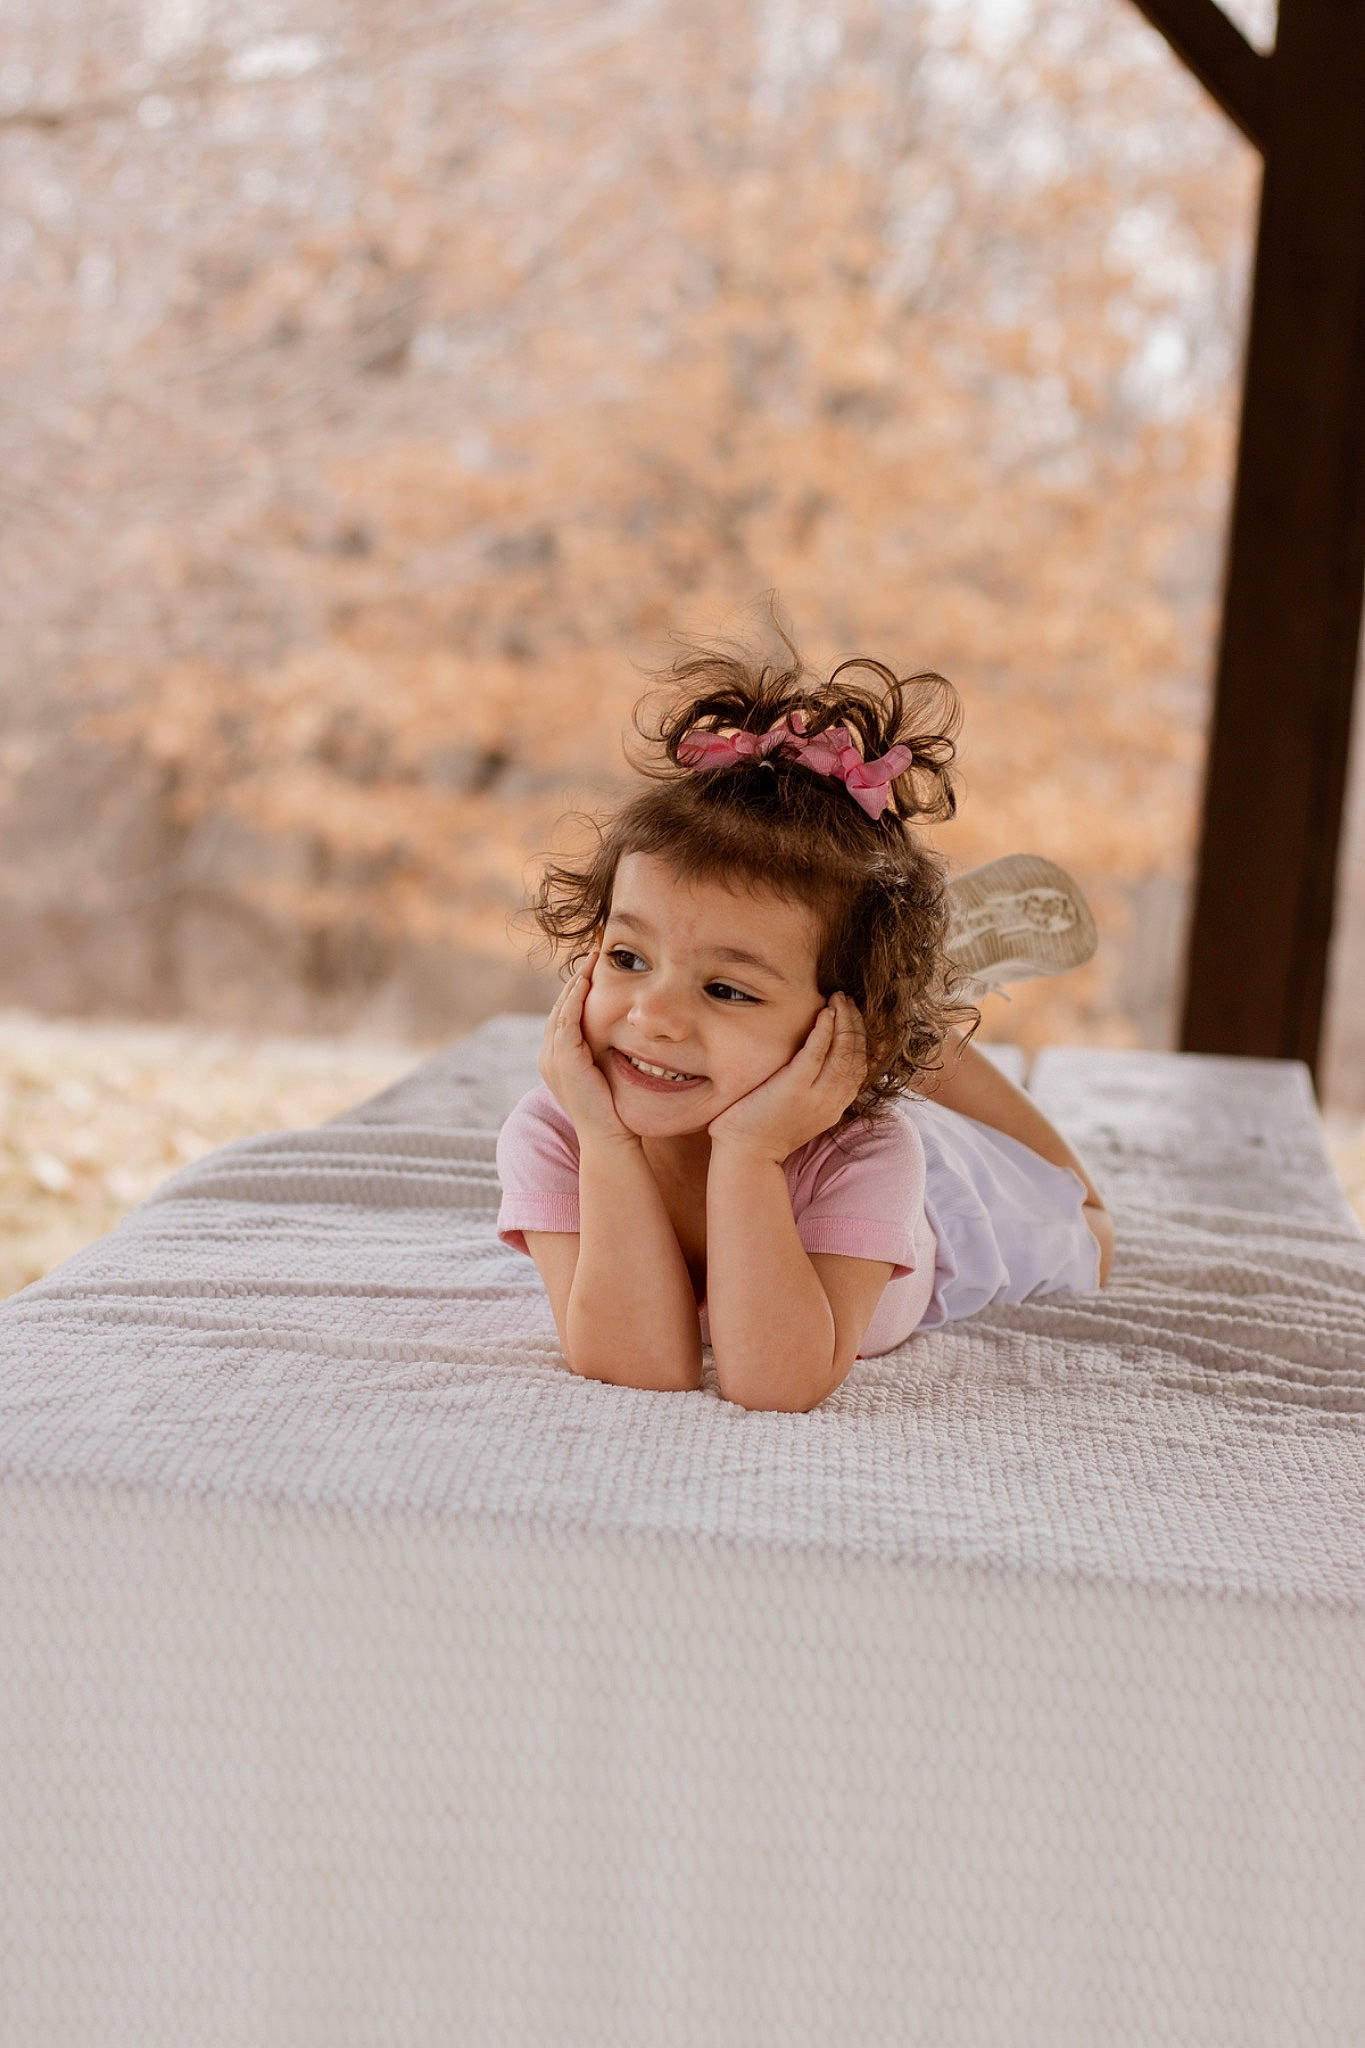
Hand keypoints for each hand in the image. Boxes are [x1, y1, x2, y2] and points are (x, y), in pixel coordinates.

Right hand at [538, 948, 636, 1146]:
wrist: (609, 1138)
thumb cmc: (615, 1112)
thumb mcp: (608, 1075)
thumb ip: (607, 1054)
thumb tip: (627, 1035)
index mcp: (557, 1059)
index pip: (565, 1015)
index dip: (578, 990)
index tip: (595, 968)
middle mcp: (548, 1057)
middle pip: (559, 1006)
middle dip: (576, 979)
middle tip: (593, 953)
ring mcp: (552, 1058)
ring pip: (561, 1008)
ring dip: (576, 981)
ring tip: (591, 959)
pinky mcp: (563, 1060)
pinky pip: (566, 1020)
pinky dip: (575, 998)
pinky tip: (587, 981)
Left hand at [706, 992, 869, 1163]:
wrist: (745, 1155)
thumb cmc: (764, 1129)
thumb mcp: (799, 1111)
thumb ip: (815, 1090)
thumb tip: (820, 1063)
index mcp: (835, 1106)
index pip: (861, 1066)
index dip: (862, 1037)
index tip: (855, 1016)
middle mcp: (832, 1102)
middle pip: (856, 1055)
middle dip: (855, 1023)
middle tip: (848, 1000)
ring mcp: (815, 1097)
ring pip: (842, 1052)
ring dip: (844, 1021)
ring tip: (839, 1000)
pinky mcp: (793, 1089)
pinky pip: (815, 1053)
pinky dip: (823, 1031)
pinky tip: (825, 1013)